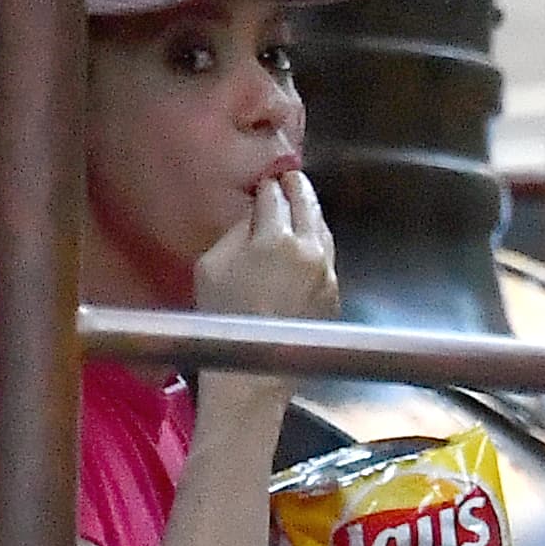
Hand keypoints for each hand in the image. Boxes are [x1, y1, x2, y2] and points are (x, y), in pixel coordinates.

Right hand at [194, 171, 338, 320]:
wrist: (255, 368)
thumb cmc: (222, 316)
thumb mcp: (210, 266)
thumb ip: (234, 233)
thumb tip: (253, 216)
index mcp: (273, 236)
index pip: (274, 195)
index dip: (267, 185)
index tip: (264, 181)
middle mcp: (308, 247)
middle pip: (307, 204)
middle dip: (296, 188)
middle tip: (290, 177)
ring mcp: (326, 270)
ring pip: (322, 228)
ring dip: (311, 212)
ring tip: (302, 203)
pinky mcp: (334, 291)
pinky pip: (326, 256)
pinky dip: (316, 242)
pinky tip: (307, 244)